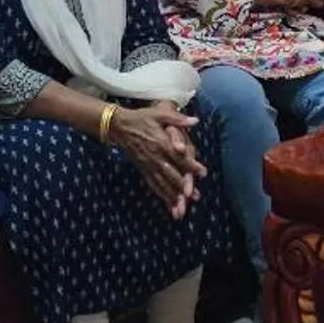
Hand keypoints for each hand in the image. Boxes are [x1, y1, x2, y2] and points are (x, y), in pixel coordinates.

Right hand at [110, 101, 204, 216]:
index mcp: (162, 142)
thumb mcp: (160, 114)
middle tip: (195, 196)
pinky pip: (153, 184)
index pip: (179, 156)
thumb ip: (178, 119)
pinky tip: (169, 205)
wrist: (120, 126)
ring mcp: (148, 165)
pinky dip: (162, 195)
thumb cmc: (142, 118)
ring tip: (182, 209)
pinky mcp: (143, 170)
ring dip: (172, 196)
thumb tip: (195, 120)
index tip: (203, 172)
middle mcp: (156, 156)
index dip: (191, 165)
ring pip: (162, 183)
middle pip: (171, 174)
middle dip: (182, 186)